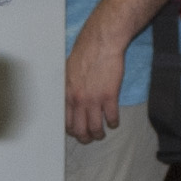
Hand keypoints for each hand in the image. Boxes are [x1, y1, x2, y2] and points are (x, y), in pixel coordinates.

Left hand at [62, 19, 126, 142]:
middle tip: (90, 138)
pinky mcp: (110, 96)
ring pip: (95, 128)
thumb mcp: (68, 71)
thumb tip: (68, 98)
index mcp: (67, 94)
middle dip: (85, 138)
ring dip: (99, 134)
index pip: (66, 122)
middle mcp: (78, 100)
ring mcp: (94, 99)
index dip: (72, 131)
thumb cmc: (85, 52)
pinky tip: (114, 122)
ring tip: (103, 133)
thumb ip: (68, 88)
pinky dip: (113, 123)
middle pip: (80, 129)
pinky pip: (111, 118)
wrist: (101, 43)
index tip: (77, 132)